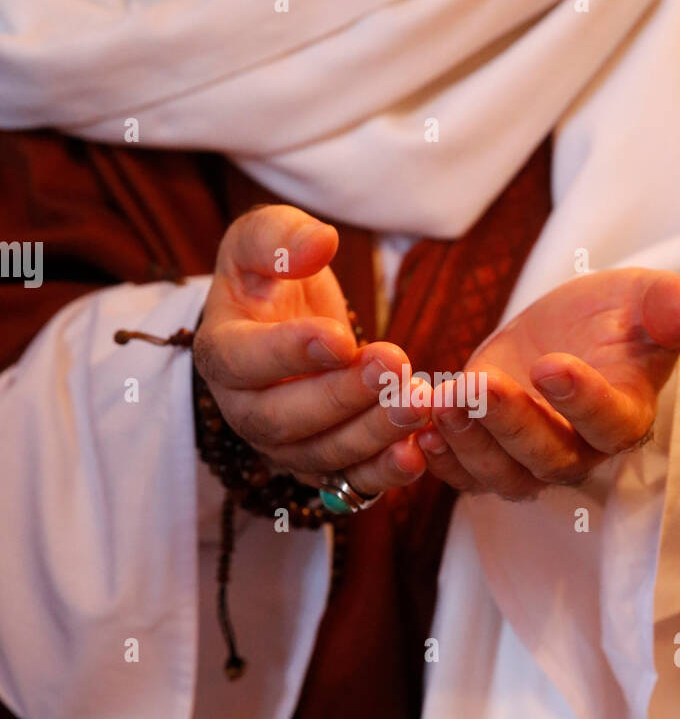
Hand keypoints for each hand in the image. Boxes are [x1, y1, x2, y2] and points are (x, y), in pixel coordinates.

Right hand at [195, 205, 429, 494]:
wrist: (287, 319)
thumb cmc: (272, 275)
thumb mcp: (264, 237)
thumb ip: (280, 236)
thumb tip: (318, 244)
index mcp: (220, 351)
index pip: (243, 361)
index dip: (288, 353)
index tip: (339, 337)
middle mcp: (245, 409)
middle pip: (283, 419)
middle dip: (341, 396)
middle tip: (393, 366)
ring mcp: (283, 445)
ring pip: (322, 454)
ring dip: (372, 434)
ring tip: (418, 402)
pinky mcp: (323, 464)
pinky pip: (352, 482)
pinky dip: (385, 474)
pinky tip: (420, 451)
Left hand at [416, 268, 679, 499]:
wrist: (572, 330)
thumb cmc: (616, 315)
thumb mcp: (645, 297)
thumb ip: (669, 305)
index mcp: (626, 414)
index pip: (610, 423)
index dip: (582, 401)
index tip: (550, 365)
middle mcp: (581, 449)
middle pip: (548, 458)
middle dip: (510, 422)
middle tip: (477, 384)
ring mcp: (532, 459)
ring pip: (503, 474)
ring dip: (469, 442)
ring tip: (439, 401)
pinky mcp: (491, 454)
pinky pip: (465, 477)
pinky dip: (441, 460)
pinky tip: (418, 427)